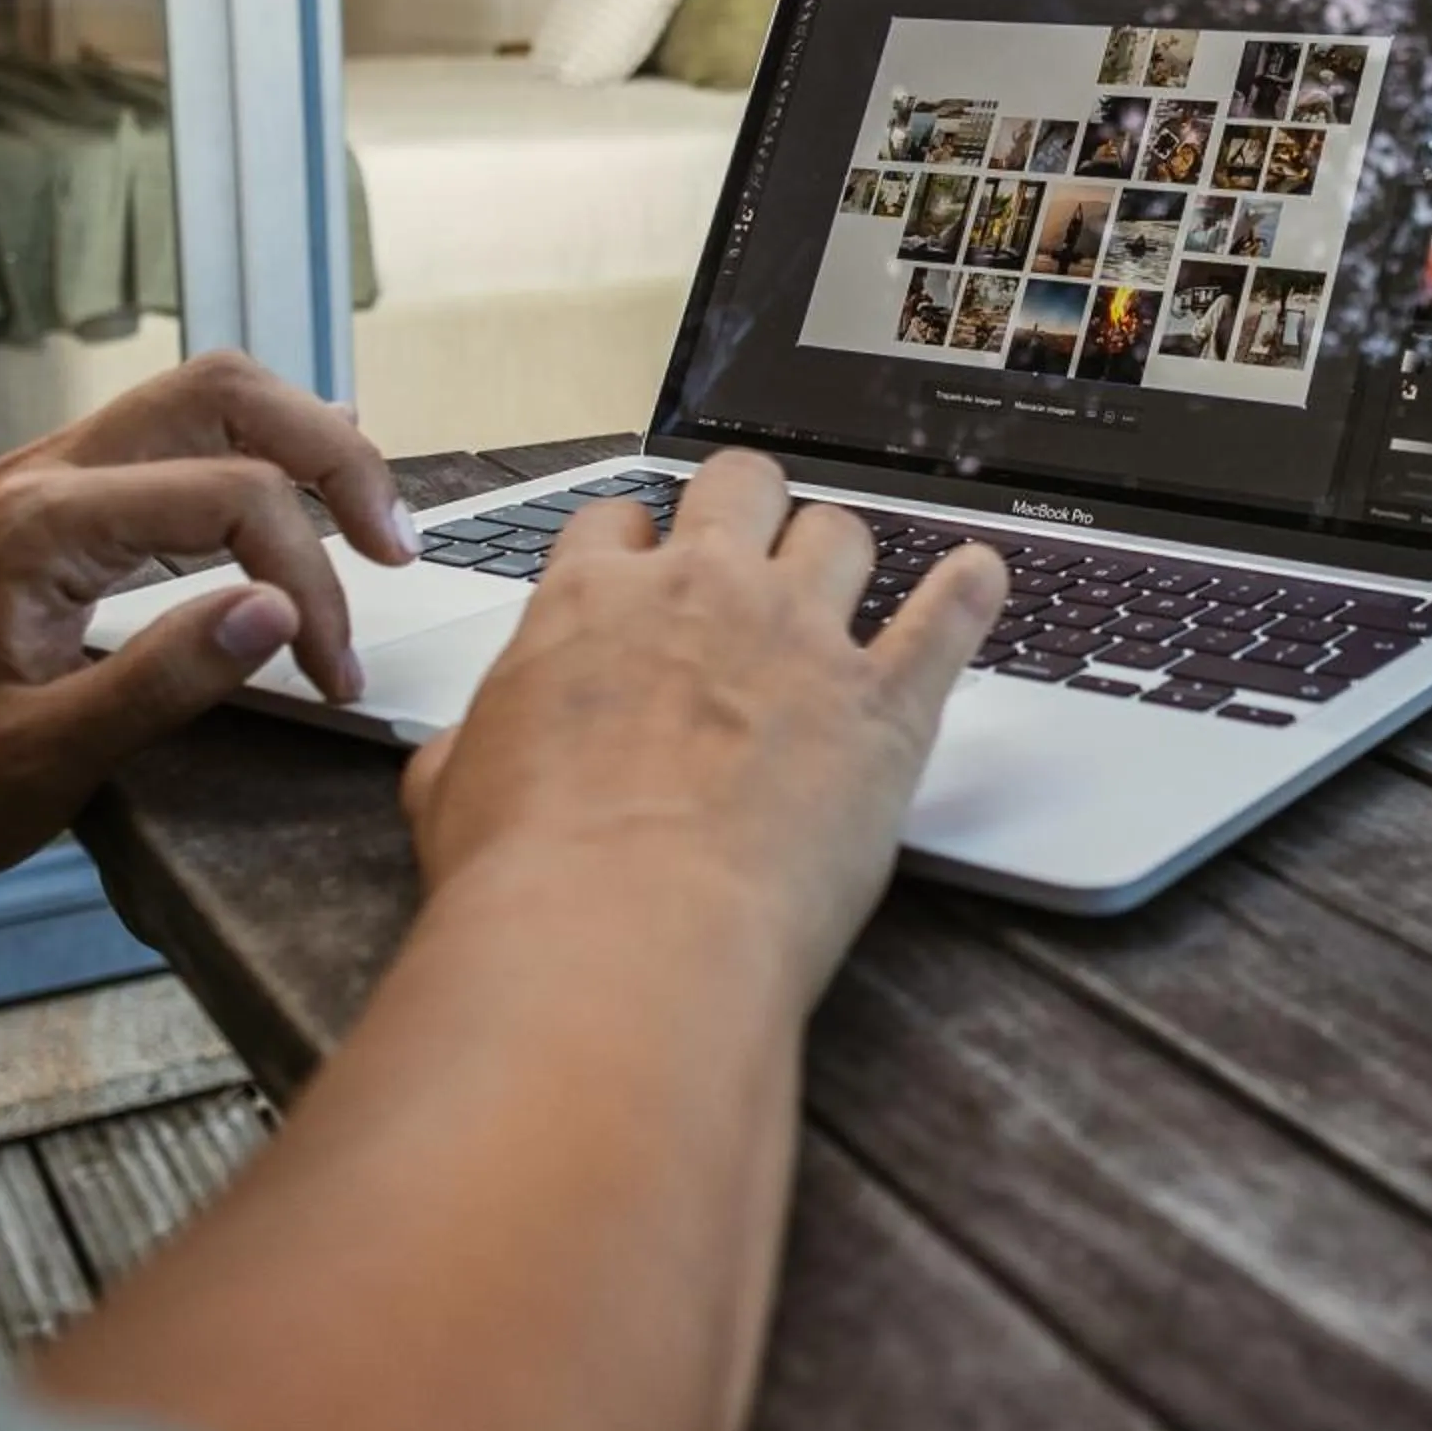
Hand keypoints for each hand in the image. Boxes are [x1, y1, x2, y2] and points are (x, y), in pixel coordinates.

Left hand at [0, 352, 416, 923]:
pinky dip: (256, 457)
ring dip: (299, 446)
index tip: (336, 669)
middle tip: (392, 544)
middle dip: (330, 454)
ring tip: (365, 524)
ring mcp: (49, 476)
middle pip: (226, 392)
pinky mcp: (61, 504)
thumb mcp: (46, 761)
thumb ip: (165, 678)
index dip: (309, 578)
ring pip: (208, 398)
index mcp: (43, 524)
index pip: (231, 497)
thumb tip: (279, 613)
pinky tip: (302, 492)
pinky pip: (178, 439)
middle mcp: (46, 472)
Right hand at [401, 451, 1006, 1008]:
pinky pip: (948, 617)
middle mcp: (700, 593)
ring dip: (840, 553)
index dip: (636, 545)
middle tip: (751, 541)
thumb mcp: (451, 794)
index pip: (618, 522)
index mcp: (590, 603)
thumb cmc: (529, 883)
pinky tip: (980, 576)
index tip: (648, 570)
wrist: (619, 944)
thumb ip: (469, 747)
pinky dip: (971, 591)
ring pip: (839, 534)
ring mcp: (799, 640)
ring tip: (848, 575)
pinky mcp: (883, 707)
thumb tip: (459, 753)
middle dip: (745, 504)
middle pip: (738, 486)